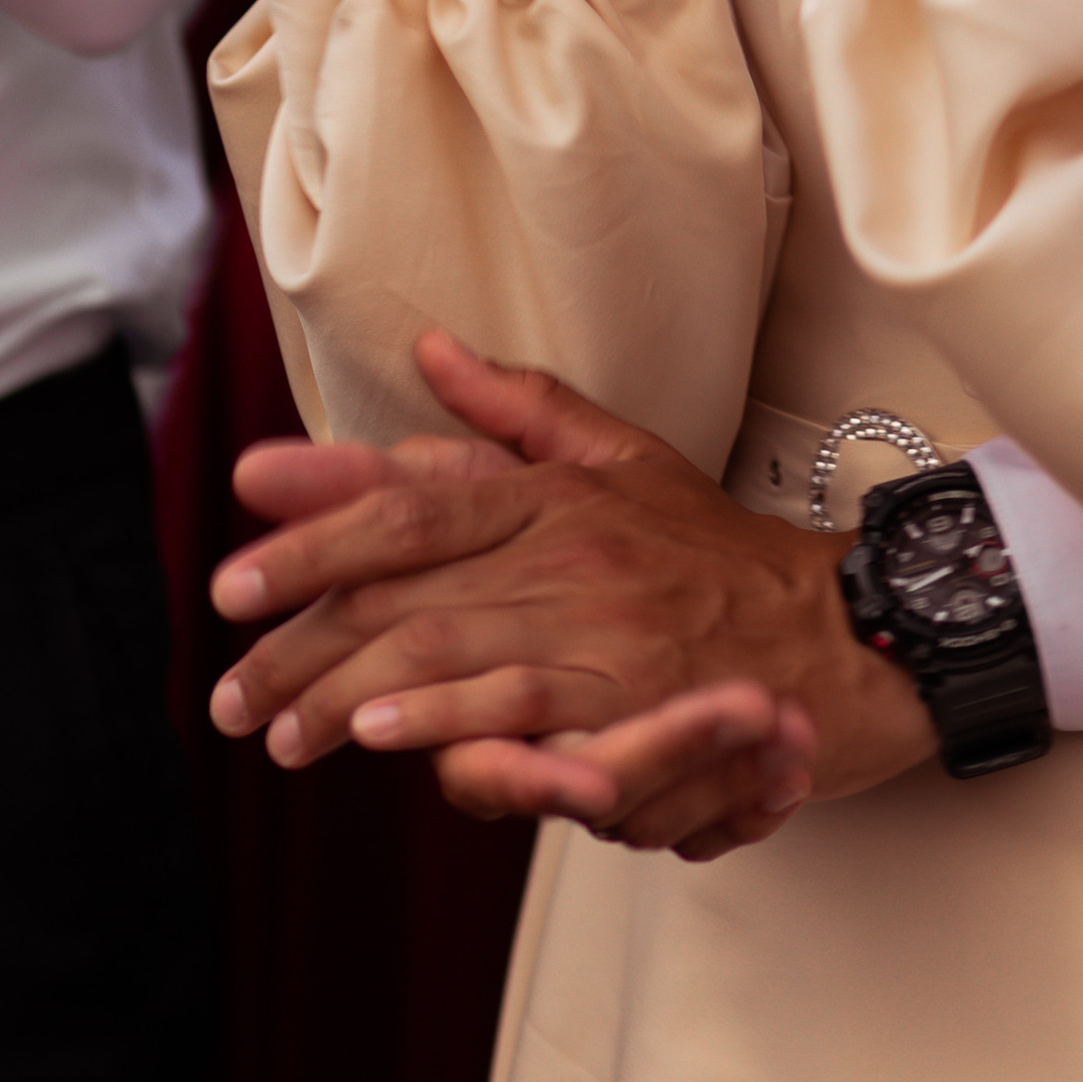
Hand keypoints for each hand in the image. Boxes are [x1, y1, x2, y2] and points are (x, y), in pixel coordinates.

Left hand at [208, 331, 932, 850]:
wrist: (849, 630)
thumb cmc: (725, 558)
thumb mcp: (626, 462)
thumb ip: (520, 414)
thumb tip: (433, 350)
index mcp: (557, 489)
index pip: (414, 495)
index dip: (319, 520)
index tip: (235, 551)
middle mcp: (568, 544)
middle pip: (408, 578)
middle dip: (304, 629)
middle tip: (232, 683)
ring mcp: (598, 619)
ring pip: (446, 640)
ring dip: (348, 690)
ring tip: (279, 728)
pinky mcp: (630, 694)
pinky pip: (523, 697)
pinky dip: (445, 711)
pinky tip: (384, 730)